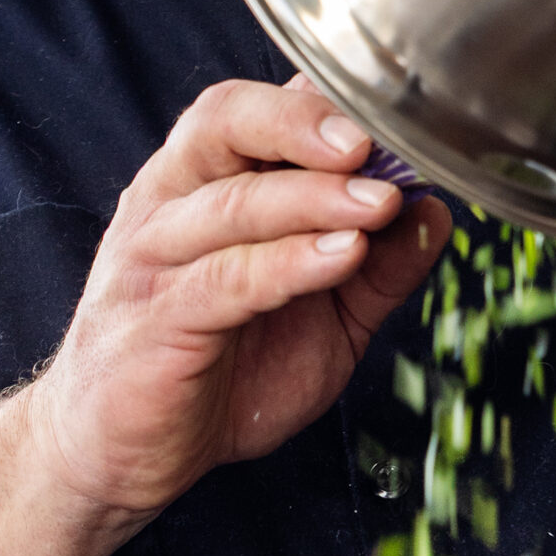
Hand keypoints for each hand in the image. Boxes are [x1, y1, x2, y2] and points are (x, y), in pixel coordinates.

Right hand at [27, 77, 450, 524]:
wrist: (119, 456)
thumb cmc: (215, 371)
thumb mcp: (323, 319)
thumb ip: (377, 267)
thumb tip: (435, 213)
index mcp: (204, 182)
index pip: (255, 106)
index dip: (321, 99)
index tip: (391, 111)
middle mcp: (169, 203)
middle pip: (226, 122)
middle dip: (304, 124)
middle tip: (373, 143)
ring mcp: (154, 259)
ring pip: (232, 202)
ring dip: (314, 198)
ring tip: (379, 204)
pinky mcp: (154, 323)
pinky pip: (224, 280)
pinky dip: (287, 264)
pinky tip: (340, 258)